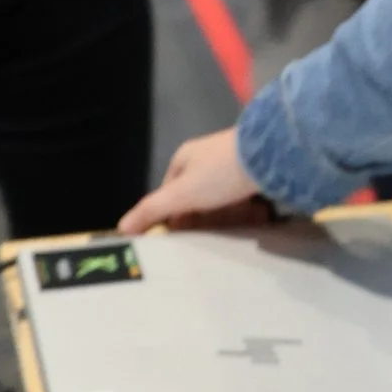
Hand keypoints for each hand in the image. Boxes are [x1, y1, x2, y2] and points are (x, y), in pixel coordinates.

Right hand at [119, 129, 278, 234]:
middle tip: (221, 231)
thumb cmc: (219, 173)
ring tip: (247, 221)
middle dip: (210, 217)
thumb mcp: (181, 194)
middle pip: (199, 198)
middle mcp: (207, 158)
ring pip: (225, 198)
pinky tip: (260, 215)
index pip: (171, 192)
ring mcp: (233, 162)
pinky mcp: (256, 169)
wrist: (270, 154)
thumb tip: (121, 228)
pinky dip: (251, 208)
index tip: (186, 236)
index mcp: (185, 158)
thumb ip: (152, 210)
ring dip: (234, 214)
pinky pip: (247, 195)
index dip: (176, 216)